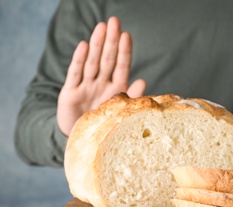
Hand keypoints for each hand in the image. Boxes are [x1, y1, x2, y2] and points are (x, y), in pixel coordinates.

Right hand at [57, 16, 145, 135]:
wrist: (80, 140)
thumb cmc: (102, 125)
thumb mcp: (118, 111)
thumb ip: (130, 96)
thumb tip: (143, 80)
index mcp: (115, 88)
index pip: (121, 66)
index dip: (124, 51)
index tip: (127, 35)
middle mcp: (101, 84)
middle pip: (107, 59)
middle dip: (111, 41)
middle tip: (114, 21)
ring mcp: (85, 87)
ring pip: (92, 62)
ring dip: (97, 45)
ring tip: (101, 27)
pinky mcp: (70, 93)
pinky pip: (75, 74)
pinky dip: (79, 60)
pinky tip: (84, 46)